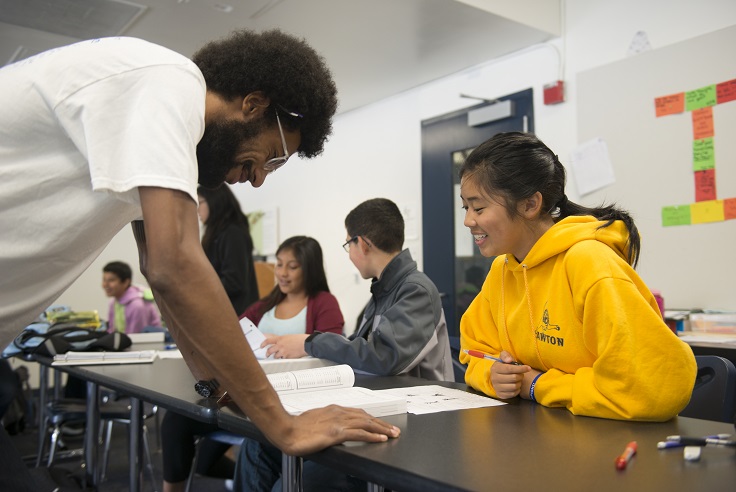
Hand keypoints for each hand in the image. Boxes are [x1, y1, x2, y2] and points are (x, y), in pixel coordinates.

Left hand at [263, 334, 308, 358]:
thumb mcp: (289, 337)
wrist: (306, 344)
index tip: (261, 346)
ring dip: (277, 357)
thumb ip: (282, 340)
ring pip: (276, 356)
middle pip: (269, 350)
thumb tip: (279, 344)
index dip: (263, 344)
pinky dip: (284, 359)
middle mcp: (280, 345)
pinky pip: (283, 359)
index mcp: (280, 339)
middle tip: (267, 355)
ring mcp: (283, 352)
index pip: (268, 341)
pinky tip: (288, 356)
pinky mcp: (287, 357)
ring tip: (280, 356)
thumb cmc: (300, 339)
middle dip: (267, 354)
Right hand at [273, 405, 400, 455]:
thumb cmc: (296, 427)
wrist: (285, 429)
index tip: (381, 424)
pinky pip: (359, 433)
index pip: (358, 413)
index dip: (372, 419)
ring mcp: (338, 422)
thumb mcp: (315, 421)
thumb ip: (327, 422)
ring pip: (366, 423)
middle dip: (382, 423)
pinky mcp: (336, 432)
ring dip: (382, 429)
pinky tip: (381, 439)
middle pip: (366, 417)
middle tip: (394, 430)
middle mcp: (338, 412)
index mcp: (334, 409)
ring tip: (393, 434)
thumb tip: (334, 429)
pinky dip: (372, 435)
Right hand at [490, 350, 530, 398]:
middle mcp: (494, 378)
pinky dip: (517, 390)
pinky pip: (513, 394)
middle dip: (520, 375)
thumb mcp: (504, 357)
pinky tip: (516, 385)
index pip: (509, 369)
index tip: (528, 368)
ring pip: (514, 386)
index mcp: (495, 368)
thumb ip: (506, 355)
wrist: (498, 377)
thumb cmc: (504, 366)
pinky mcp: (500, 395)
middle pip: (514, 378)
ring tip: (518, 380)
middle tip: (521, 374)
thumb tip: (509, 360)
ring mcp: (496, 387)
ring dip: (519, 383)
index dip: (520, 368)